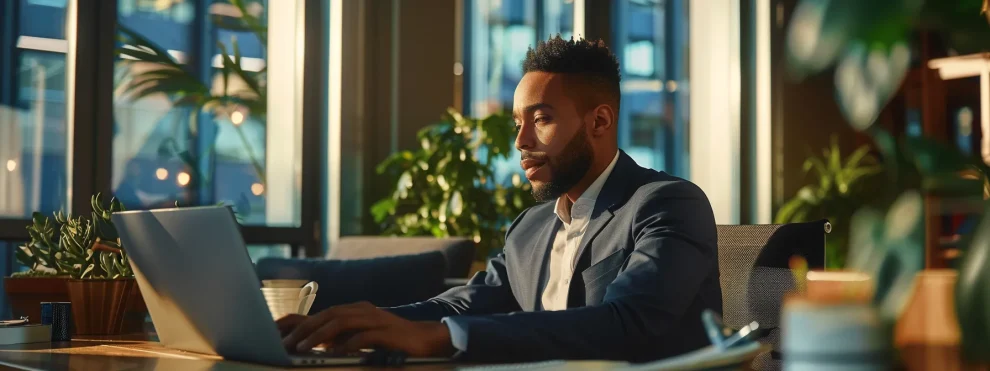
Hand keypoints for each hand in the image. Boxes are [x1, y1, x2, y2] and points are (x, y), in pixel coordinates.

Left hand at [276, 301, 454, 356]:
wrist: (425, 339)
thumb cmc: (392, 340)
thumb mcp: (363, 337)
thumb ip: (343, 337)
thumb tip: (319, 343)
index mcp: (356, 310)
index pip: (324, 312)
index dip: (301, 319)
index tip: (279, 329)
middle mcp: (363, 310)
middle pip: (329, 314)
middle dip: (305, 328)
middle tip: (286, 342)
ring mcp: (376, 319)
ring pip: (341, 321)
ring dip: (319, 334)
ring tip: (303, 347)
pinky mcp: (387, 331)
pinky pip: (364, 335)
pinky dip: (348, 343)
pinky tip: (336, 352)